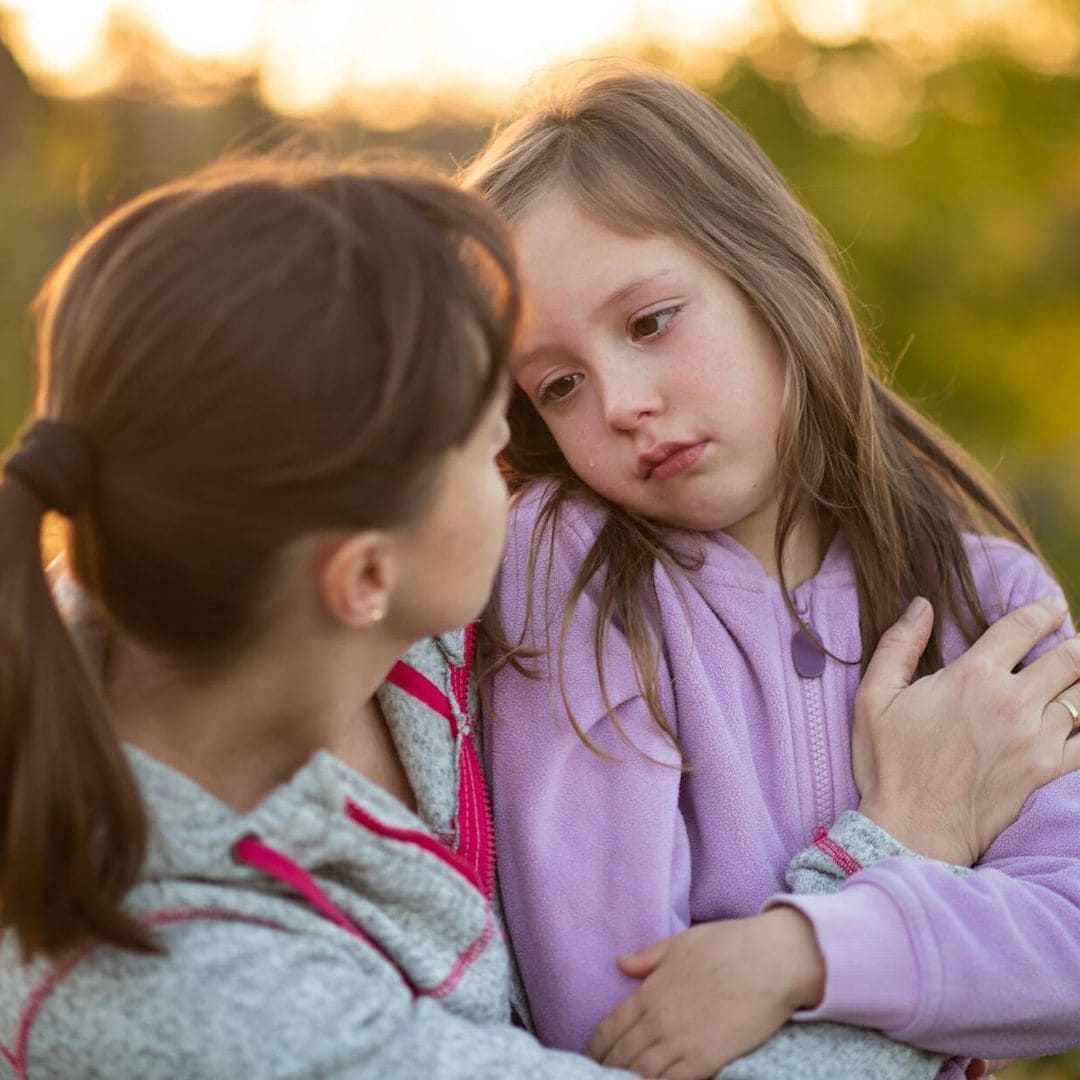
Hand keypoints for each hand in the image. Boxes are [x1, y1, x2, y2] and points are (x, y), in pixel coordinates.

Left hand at [584, 909, 822, 1078]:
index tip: (590, 1058)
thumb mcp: (681, 942)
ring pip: (642, 1072)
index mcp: (651, 990)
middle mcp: (660, 1018)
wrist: (771, 959)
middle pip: (623, 1054)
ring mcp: (681, 1040)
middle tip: (596, 1077)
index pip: (612, 1026)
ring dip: (626, 1079)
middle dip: (607, 1069)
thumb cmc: (729, 944)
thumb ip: (648, 957)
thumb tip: (620, 963)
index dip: (597, 1046)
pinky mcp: (706, 1058)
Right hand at [853, 595, 1079, 865]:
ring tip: (1078, 674)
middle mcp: (1012, 702)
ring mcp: (1035, 738)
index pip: (1022, 628)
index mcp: (972, 676)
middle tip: (1075, 640)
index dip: (1043, 611)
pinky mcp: (1047, 771)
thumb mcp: (873, 696)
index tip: (1052, 606)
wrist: (912, 829)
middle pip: (1069, 658)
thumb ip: (899, 645)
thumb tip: (921, 606)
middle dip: (1077, 643)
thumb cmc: (888, 763)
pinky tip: (1079, 720)